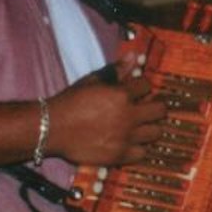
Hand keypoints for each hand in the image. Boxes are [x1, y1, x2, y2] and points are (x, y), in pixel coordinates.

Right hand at [44, 62, 166, 166]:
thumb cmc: (69, 103)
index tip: (138, 91)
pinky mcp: (119, 155)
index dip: (143, 87)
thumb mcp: (92, 81)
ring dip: (150, 127)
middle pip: (160, 110)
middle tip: (148, 108)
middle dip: (156, 106)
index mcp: (121, 95)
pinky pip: (142, 153)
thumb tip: (133, 56)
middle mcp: (128, 116)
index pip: (147, 86)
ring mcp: (125, 137)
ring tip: (141, 126)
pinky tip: (130, 142)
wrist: (51, 128)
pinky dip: (139, 148)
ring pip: (156, 132)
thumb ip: (116, 71)